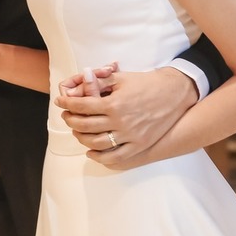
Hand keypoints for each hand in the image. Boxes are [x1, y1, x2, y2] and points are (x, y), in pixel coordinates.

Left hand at [57, 64, 197, 169]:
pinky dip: (100, 157)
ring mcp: (130, 136)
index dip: (68, 104)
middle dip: (71, 120)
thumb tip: (78, 85)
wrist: (174, 93)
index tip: (60, 103)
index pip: (83, 106)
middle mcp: (121, 122)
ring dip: (82, 138)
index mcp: (114, 103)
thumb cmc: (146, 83)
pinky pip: (116, 157)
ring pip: (97, 144)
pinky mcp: (139, 145)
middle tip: (67, 116)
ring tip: (77, 131)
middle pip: (86, 126)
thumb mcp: (121, 78)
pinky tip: (91, 151)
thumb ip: (98, 82)